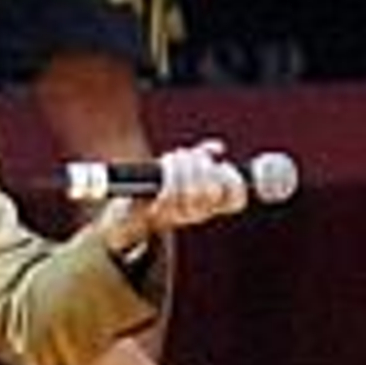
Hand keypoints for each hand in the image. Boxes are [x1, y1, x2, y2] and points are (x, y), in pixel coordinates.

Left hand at [99, 137, 249, 251]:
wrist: (130, 212)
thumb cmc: (163, 187)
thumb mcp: (186, 169)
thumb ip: (204, 157)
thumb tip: (218, 148)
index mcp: (210, 204)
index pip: (236, 198)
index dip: (233, 180)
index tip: (222, 165)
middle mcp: (197, 213)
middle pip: (211, 190)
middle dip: (199, 165)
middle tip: (186, 154)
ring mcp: (177, 216)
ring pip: (189, 191)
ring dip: (181, 166)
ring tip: (172, 157)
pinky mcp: (155, 213)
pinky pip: (167, 196)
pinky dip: (167, 176)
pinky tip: (163, 164)